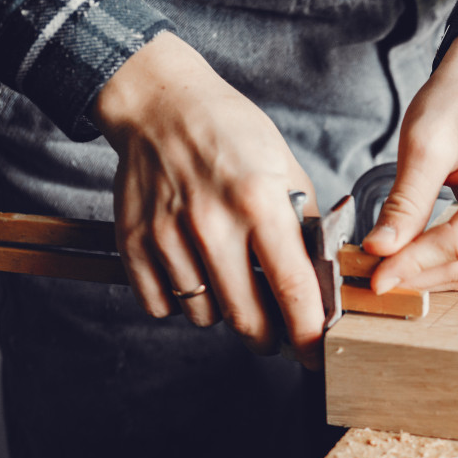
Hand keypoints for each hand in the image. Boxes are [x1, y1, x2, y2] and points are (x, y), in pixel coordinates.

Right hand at [91, 33, 324, 368]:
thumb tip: (324, 282)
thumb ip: (307, 226)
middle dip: (267, 338)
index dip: (308, 332)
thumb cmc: (231, 134)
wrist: (160, 104)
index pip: (292, 288)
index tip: (317, 354)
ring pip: (203, 315)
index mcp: (258, 202)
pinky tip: (191, 272)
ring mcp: (167, 234)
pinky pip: (161, 305)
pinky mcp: (133, 242)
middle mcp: (211, 222)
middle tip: (274, 332)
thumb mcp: (286, 169)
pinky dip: (179, 300)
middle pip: (246, 318)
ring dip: (221, 312)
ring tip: (227, 279)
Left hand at [362, 4, 457, 294]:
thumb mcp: (424, 142)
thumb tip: (381, 250)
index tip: (375, 276)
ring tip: (389, 266)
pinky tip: (415, 258)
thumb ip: (405, 202)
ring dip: (431, 274)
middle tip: (374, 275)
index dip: (415, 263)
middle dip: (420, 273)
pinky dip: (446, 263)